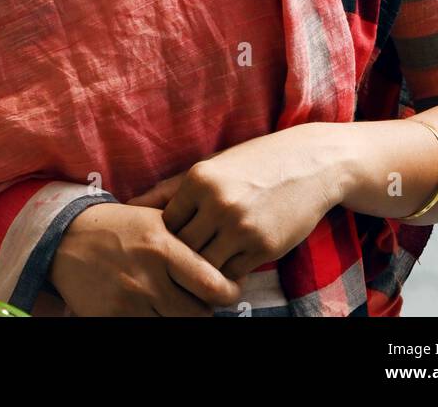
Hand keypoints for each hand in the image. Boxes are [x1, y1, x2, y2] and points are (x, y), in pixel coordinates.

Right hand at [47, 201, 244, 316]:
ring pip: (176, 325)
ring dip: (181, 316)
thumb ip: (188, 238)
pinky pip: (149, 329)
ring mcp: (129, 302)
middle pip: (199, 313)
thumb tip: (226, 260)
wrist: (66, 239)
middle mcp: (147, 278)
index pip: (212, 285)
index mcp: (162, 247)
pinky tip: (152, 306)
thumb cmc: (119, 226)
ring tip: (175, 300)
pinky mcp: (112, 319)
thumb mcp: (154, 220)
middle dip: (204, 307)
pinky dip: (156, 320)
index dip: (228, 291)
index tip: (228, 288)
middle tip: (200, 296)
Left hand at [125, 123, 342, 281]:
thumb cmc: (254, 163)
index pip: (165, 225)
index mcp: (199, 178)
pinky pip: (231, 274)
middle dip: (182, 258)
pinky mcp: (263, 246)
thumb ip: (170, 189)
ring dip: (204, 270)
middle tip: (185, 262)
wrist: (309, 163)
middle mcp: (216, 202)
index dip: (168, 237)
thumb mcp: (212, 166)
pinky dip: (227, 273)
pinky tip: (231, 263)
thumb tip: (128, 207)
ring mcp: (240, 226)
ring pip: (204, 267)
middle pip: (181, 249)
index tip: (176, 239)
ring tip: (206, 266)